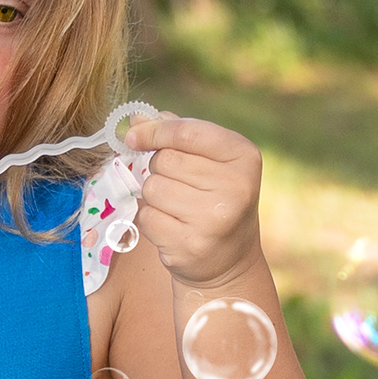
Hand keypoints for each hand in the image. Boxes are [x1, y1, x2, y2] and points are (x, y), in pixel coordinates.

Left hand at [124, 115, 264, 290]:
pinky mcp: (189, 245)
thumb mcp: (211, 161)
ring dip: (155, 196)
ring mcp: (213, 219)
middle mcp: (234, 187)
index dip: (154, 131)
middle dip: (160, 169)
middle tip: (180, 185)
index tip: (133, 135)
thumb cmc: (215, 199)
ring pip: (153, 188)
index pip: (187, 132)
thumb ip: (178, 135)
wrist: (228, 260)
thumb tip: (136, 118)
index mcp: (244, 156)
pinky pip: (147, 217)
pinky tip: (173, 227)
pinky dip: (152, 220)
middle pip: (165, 160)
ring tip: (178, 208)